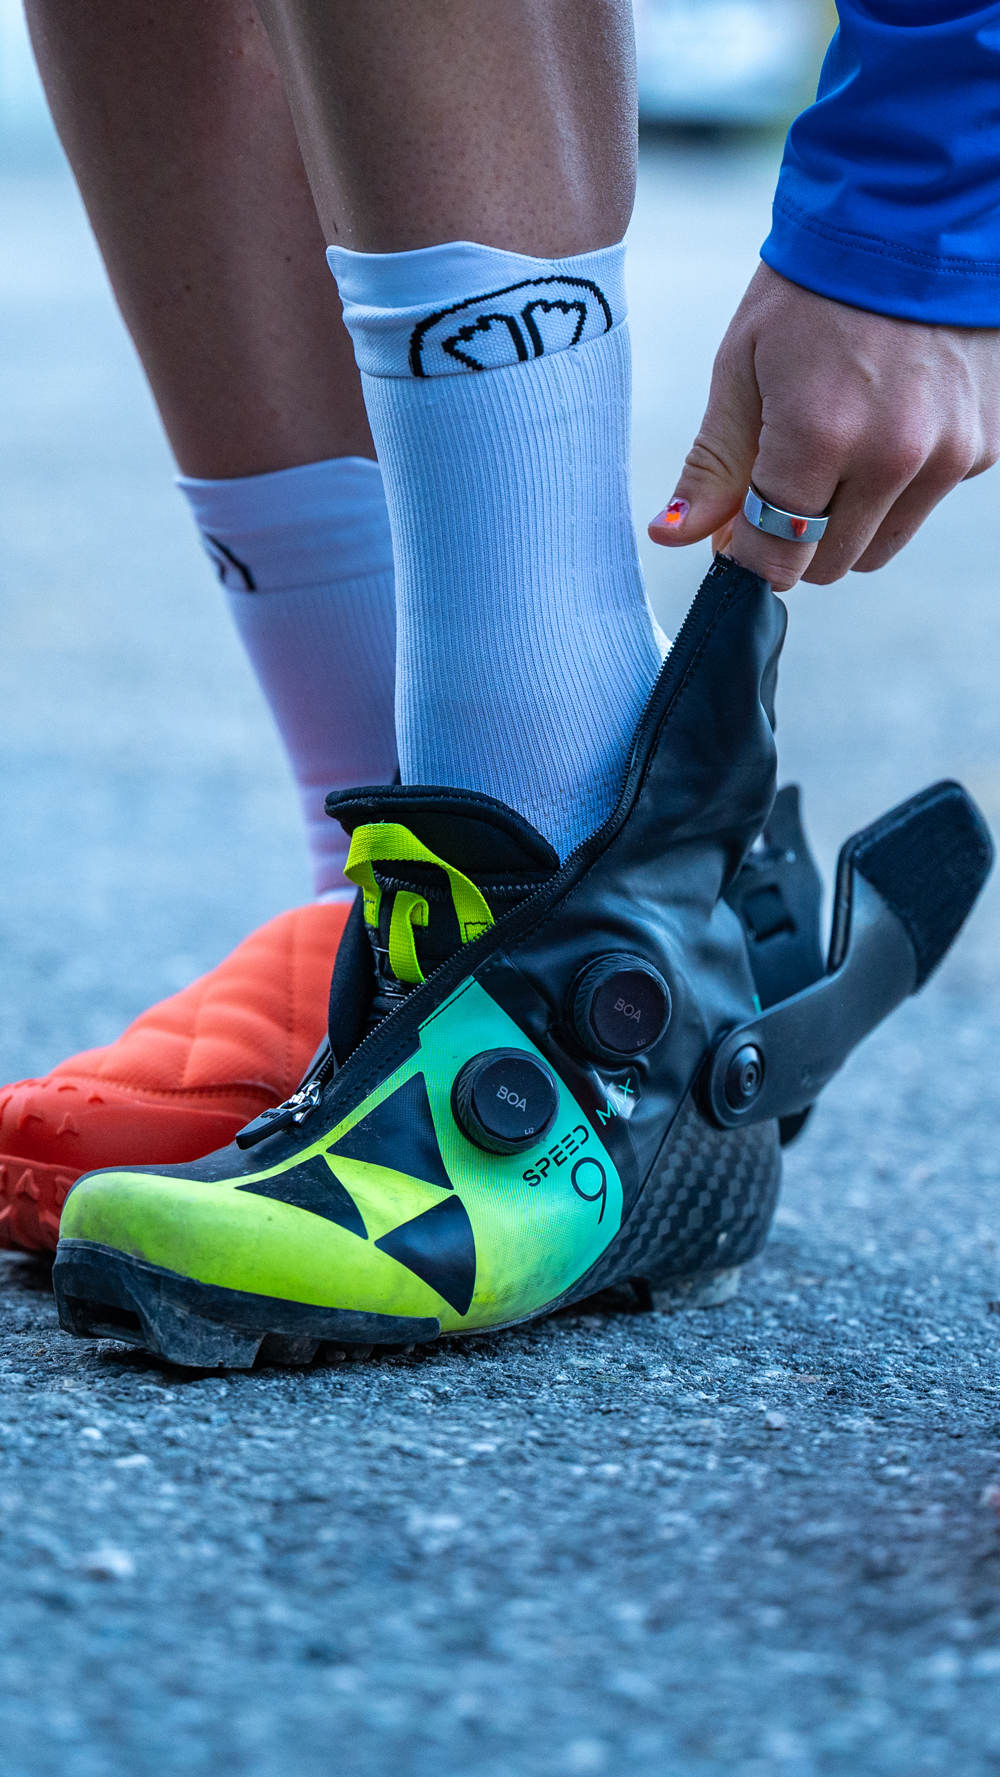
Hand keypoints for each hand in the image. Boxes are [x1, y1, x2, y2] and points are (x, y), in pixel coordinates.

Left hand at [648, 263, 999, 591]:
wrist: (916, 217)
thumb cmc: (812, 289)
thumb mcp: (742, 368)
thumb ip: (713, 465)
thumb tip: (672, 537)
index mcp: (820, 438)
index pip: (777, 558)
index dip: (747, 559)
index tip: (734, 540)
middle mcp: (892, 458)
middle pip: (829, 565)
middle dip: (794, 542)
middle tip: (780, 485)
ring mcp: (948, 456)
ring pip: (881, 546)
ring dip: (847, 523)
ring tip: (835, 450)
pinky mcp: (984, 448)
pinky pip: (924, 503)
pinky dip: (896, 486)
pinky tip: (886, 421)